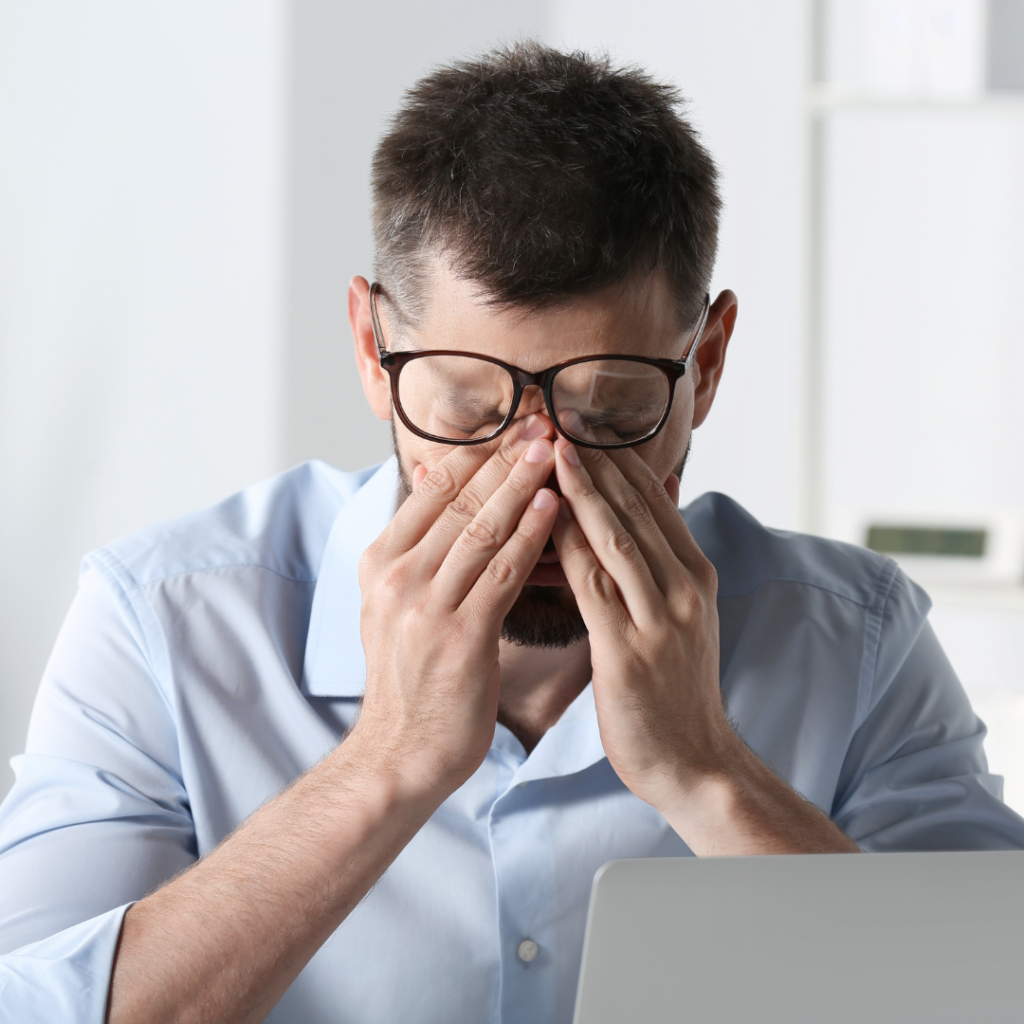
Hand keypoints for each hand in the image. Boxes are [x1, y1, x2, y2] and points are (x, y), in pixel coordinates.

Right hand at [354, 416, 558, 795]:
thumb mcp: (394, 606)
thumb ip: (417, 549)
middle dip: (505, 458)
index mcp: (380, 562)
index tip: (515, 426)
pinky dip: (530, 534)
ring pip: (481, 528)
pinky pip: (502, 572)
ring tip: (555, 450)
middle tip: (544, 422)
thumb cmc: (411, 679)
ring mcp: (425, 604)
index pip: (434, 491)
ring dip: (522, 484)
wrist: (399, 753)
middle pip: (459, 501)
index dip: (478, 455)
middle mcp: (396, 575)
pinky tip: (554, 507)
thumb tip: (436, 486)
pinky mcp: (460, 635)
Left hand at [551, 439, 736, 809]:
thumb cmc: (675, 690)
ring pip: (617, 535)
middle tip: (559, 416)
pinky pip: (594, 584)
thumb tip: (636, 517)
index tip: (581, 424)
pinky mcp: (631, 650)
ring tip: (549, 448)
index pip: (653, 500)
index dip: (615, 459)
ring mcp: (663, 617)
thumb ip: (660, 568)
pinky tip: (542, 517)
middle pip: (634, 507)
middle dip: (594, 459)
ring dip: (581, 488)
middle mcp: (685, 586)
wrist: (696, 762)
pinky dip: (569, 544)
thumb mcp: (682, 619)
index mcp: (696, 574)